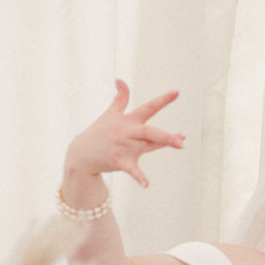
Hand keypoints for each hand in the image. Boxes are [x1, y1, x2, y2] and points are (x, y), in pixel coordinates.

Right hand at [66, 79, 184, 187]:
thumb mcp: (110, 113)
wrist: (81, 154)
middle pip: (150, 131)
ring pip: (148, 146)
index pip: (148, 108)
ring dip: (163, 145)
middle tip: (183, 137)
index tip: (177, 91)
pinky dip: (139, 177)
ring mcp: (125, 147)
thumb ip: (120, 98)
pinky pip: (132, 170)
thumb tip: (120, 79)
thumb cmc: (100, 132)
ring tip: (181, 144)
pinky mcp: (119, 162)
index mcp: (128, 121)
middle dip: (167, 134)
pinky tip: (146, 185)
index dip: (163, 100)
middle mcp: (129, 133)